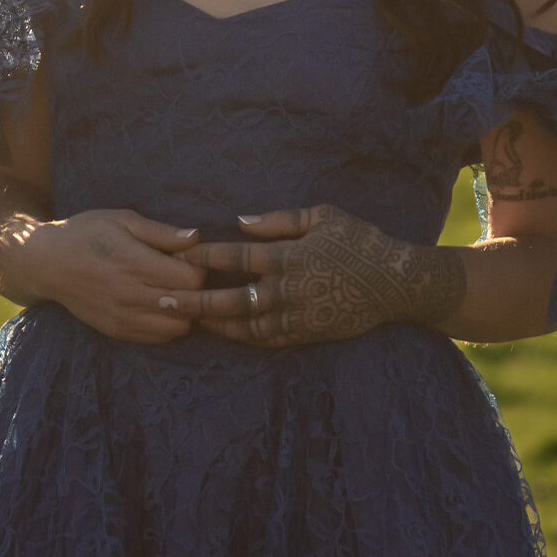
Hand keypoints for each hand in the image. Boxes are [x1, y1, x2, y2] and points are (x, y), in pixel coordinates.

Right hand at [19, 209, 206, 344]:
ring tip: (176, 292)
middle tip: (188, 276)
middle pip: (190, 306)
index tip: (191, 258)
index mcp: (135, 263)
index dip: (200, 268)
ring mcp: (124, 317)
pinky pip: (158, 338)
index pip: (191, 279)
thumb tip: (197, 237)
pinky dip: (169, 326)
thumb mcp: (123, 220)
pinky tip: (162, 307)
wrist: (46, 264)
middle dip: (199, 292)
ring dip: (187, 312)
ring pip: (178, 328)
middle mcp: (131, 295)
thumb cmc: (87, 233)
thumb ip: (162, 232)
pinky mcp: (117, 331)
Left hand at [171, 205, 466, 347]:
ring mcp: (296, 316)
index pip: (236, 256)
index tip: (178, 256)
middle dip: (194, 300)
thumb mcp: (321, 217)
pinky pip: (266, 339)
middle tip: (162, 302)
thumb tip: (239, 220)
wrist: (395, 283)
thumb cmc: (359, 241)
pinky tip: (223, 333)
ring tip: (186, 321)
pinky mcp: (305, 333)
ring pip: (243, 325)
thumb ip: (278, 220)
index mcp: (288, 256)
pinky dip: (241, 337)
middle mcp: (287, 290)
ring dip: (212, 323)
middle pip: (230, 298)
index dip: (205, 255)